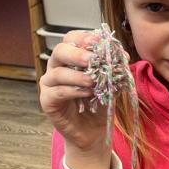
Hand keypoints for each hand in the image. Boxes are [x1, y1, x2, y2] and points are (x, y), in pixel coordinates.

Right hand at [39, 30, 109, 153]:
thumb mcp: (109, 82)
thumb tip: (122, 55)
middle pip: (60, 51)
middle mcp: (57, 67)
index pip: (72, 39)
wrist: (93, 130)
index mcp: (71, 57)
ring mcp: (49, 84)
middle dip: (77, 53)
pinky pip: (57, 92)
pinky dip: (73, 91)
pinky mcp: (47, 101)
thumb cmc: (99, 102)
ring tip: (93, 81)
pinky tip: (87, 93)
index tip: (99, 41)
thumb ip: (112, 68)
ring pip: (57, 73)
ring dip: (77, 76)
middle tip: (93, 59)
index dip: (84, 37)